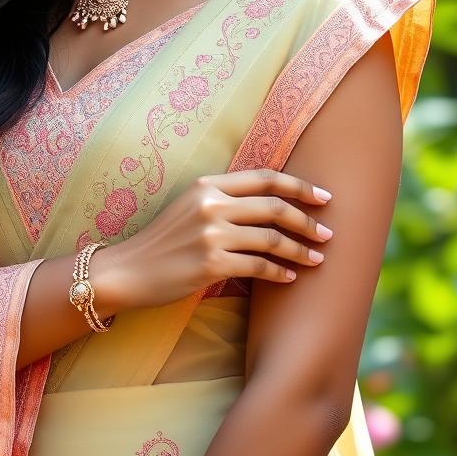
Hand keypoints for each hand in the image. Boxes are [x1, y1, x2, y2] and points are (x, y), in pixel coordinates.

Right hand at [97, 168, 334, 311]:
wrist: (128, 270)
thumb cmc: (163, 240)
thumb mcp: (189, 205)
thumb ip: (223, 198)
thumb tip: (269, 200)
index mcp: (207, 184)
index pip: (265, 177)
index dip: (299, 185)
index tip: (324, 197)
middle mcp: (211, 204)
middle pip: (274, 206)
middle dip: (307, 220)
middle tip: (328, 233)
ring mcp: (211, 235)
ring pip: (271, 239)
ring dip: (300, 250)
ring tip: (317, 259)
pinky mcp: (210, 265)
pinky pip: (258, 267)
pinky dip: (279, 273)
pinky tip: (290, 278)